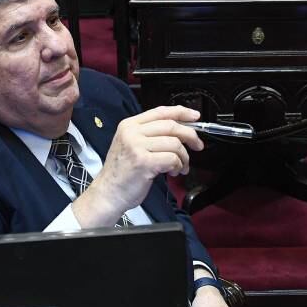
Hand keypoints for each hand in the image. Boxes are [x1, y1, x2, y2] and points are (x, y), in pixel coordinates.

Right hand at [72, 105, 202, 227]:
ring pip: (175, 143)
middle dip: (190, 136)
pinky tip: (174, 172)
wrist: (108, 194)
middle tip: (197, 146)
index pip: (160, 112)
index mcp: (129, 125)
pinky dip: (178, 166)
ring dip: (184, 157)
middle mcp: (132, 132)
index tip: (195, 116)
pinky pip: (172, 158)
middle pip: (171, 126)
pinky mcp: (144, 162)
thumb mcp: (132, 145)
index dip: (181, 112)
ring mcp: (136, 146)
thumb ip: (151, 135)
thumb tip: (180, 129)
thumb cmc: (122, 173)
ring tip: (180, 166)